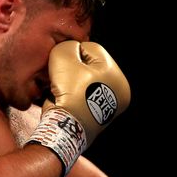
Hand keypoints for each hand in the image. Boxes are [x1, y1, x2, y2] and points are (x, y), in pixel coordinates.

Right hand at [27, 41, 129, 176]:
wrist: (65, 129)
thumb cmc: (70, 93)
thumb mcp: (65, 59)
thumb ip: (66, 47)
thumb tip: (67, 50)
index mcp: (118, 78)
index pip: (91, 49)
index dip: (72, 52)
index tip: (62, 65)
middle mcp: (116, 93)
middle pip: (86, 66)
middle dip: (70, 68)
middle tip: (59, 77)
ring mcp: (103, 107)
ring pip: (80, 81)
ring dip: (66, 81)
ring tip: (58, 89)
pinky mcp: (90, 116)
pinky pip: (76, 96)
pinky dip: (67, 95)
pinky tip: (59, 98)